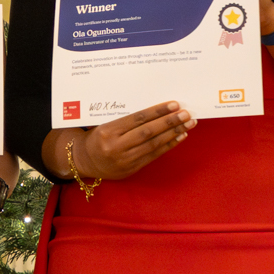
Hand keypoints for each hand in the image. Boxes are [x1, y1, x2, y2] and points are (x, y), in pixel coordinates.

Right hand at [75, 101, 194, 180]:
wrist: (85, 161)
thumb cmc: (98, 137)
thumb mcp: (105, 124)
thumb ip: (127, 120)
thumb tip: (156, 110)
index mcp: (108, 131)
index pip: (138, 119)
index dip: (157, 111)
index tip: (174, 104)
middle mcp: (116, 146)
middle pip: (148, 132)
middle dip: (170, 122)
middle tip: (186, 114)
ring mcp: (125, 159)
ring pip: (153, 144)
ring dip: (173, 133)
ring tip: (188, 124)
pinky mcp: (132, 169)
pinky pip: (154, 155)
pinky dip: (168, 145)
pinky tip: (180, 137)